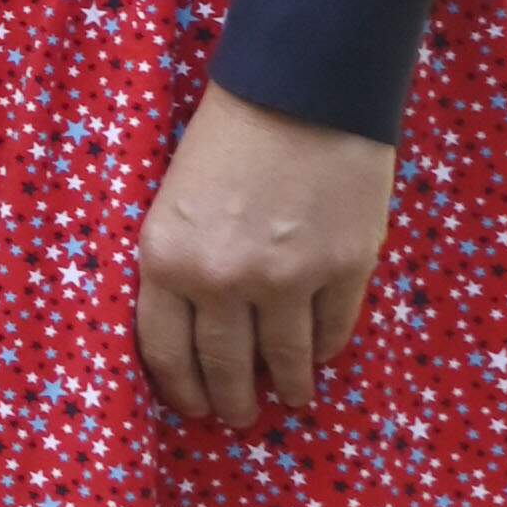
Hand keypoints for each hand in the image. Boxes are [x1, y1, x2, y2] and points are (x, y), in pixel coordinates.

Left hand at [136, 82, 396, 428]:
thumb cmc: (226, 135)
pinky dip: (325, 351)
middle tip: (237, 417)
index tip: (190, 405)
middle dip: (230, 400)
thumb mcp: (175, 200)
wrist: (297, 89)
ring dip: (287, 386)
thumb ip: (181, 262)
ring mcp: (286, 280)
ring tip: (288, 398)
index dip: (180, 387)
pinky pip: (332, 333)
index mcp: (166, 257)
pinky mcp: (342, 272)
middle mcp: (221, 279)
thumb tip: (196, 325)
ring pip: (285, 361)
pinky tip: (320, 357)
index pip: (164, 350)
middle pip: (224, 367)